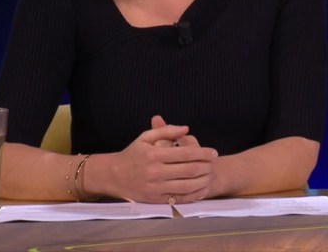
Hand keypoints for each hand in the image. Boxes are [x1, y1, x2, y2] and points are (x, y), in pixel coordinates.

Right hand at [102, 117, 217, 203]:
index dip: (203, 153)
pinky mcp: (154, 200)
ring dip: (202, 180)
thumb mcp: (145, 137)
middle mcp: (155, 172)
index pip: (185, 153)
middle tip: (214, 163)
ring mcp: (155, 188)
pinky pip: (178, 199)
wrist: (113, 175)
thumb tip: (187, 128)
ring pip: (186, 186)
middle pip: (189, 170)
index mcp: (154, 154)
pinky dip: (192, 195)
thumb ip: (166, 130)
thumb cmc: (133, 154)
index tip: (213, 152)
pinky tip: (200, 189)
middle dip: (206, 166)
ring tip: (210, 175)